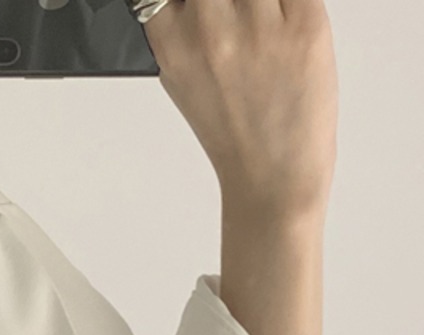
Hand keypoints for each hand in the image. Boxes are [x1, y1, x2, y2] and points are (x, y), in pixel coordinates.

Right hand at [141, 0, 337, 217]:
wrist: (271, 174)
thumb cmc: (230, 129)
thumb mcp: (182, 78)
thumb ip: (181, 25)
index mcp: (171, 42)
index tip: (202, 4)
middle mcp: (209, 29)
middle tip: (237, 12)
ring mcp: (257, 26)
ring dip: (261, 1)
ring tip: (264, 21)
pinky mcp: (305, 24)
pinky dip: (290, 1)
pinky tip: (286, 17)